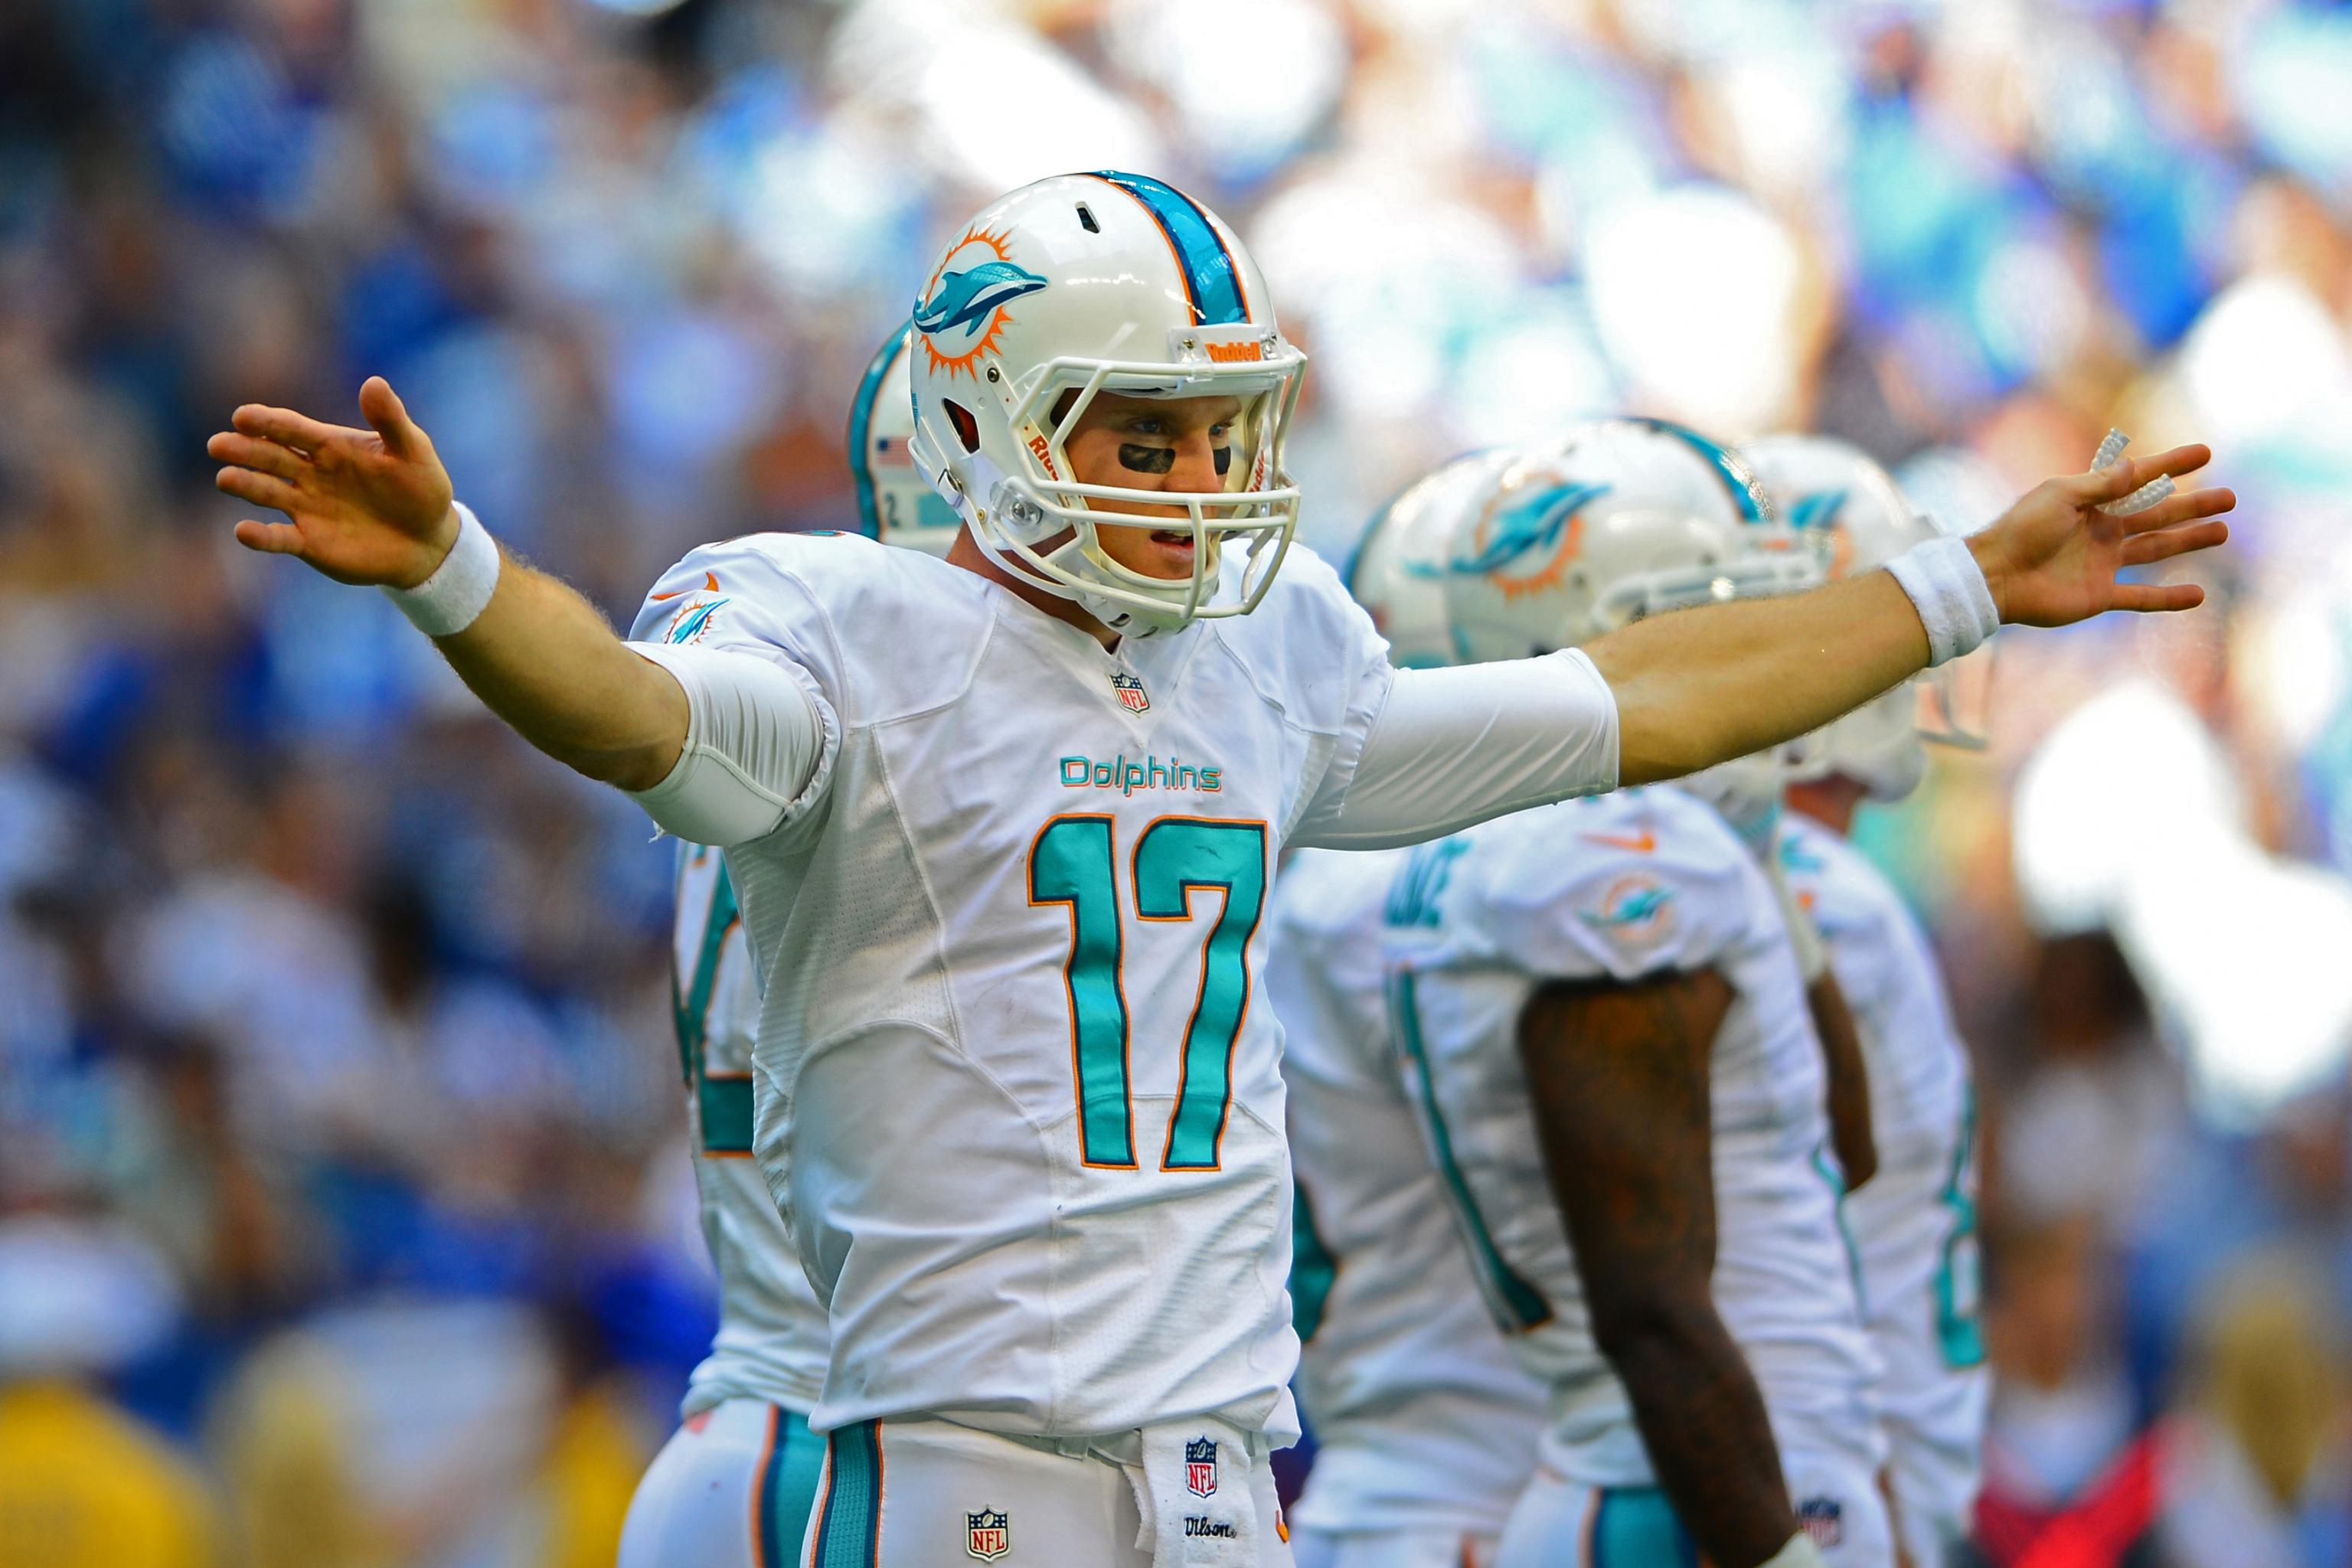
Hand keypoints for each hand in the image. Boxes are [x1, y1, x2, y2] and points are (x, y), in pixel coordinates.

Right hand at [209, 377, 457, 587]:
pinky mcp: (309, 542)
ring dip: (245, 485)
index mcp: (330, 445)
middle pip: (270, 456)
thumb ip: (391, 420)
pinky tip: (244, 532)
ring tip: (226, 478)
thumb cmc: (420, 488)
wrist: (428, 541)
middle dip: (244, 449)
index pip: (292, 429)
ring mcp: (306, 507)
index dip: (268, 422)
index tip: (243, 416)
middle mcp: (310, 473)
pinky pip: (279, 538)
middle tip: (219, 444)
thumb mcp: (413, 452)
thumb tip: (374, 382)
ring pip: (267, 492)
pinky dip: (260, 536)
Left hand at [1967, 444, 2231, 626]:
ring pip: (2156, 550)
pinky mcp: (2099, 595)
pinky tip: (2198, 595)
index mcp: (2091, 502)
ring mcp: (2103, 563)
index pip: (2140, 479)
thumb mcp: (2060, 496)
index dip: (2171, 465)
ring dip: (2189, 541)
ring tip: (2222, 532)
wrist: (1995, 578)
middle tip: (2229, 498)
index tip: (2204, 452)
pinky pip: (2140, 597)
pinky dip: (2168, 599)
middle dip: (2193, 505)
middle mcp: (2101, 530)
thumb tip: (2137, 467)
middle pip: (2157, 514)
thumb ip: (2100, 485)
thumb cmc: (2020, 530)